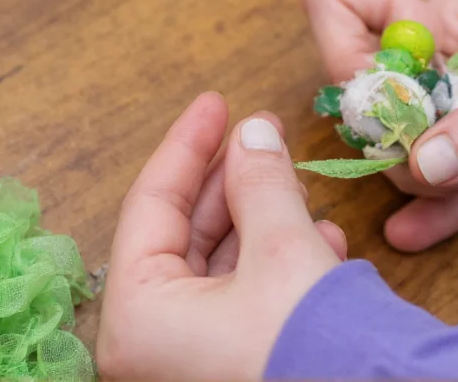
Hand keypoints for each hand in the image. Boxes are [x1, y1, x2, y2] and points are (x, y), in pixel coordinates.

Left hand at [97, 93, 345, 380]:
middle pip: (186, 233)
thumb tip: (252, 129)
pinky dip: (279, 256)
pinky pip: (247, 292)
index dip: (185, 144)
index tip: (215, 101)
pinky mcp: (236, 359)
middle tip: (260, 133)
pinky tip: (319, 234)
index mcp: (138, 317)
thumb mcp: (282, 250)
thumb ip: (260, 183)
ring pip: (222, 261)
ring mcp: (196, 355)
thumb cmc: (307, 343)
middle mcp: (155, 341)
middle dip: (229, 178)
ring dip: (261, 215)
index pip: (151, 206)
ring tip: (295, 180)